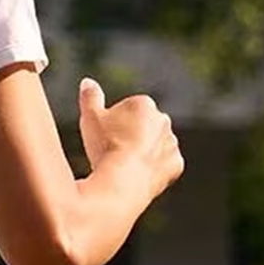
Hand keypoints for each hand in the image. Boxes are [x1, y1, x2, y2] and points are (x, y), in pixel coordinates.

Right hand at [78, 78, 184, 198]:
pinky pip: (166, 167)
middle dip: (132, 139)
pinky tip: (141, 179)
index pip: (128, 113)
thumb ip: (90, 98)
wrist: (122, 182)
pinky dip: (156, 172)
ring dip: (145, 156)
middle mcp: (162, 119)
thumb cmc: (105, 148)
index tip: (105, 142)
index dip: (114, 129)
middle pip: (144, 129)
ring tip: (126, 170)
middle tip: (114, 156)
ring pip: (156, 148)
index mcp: (143, 104)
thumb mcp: (90, 119)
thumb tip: (87, 82)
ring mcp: (171, 142)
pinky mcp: (176, 164)